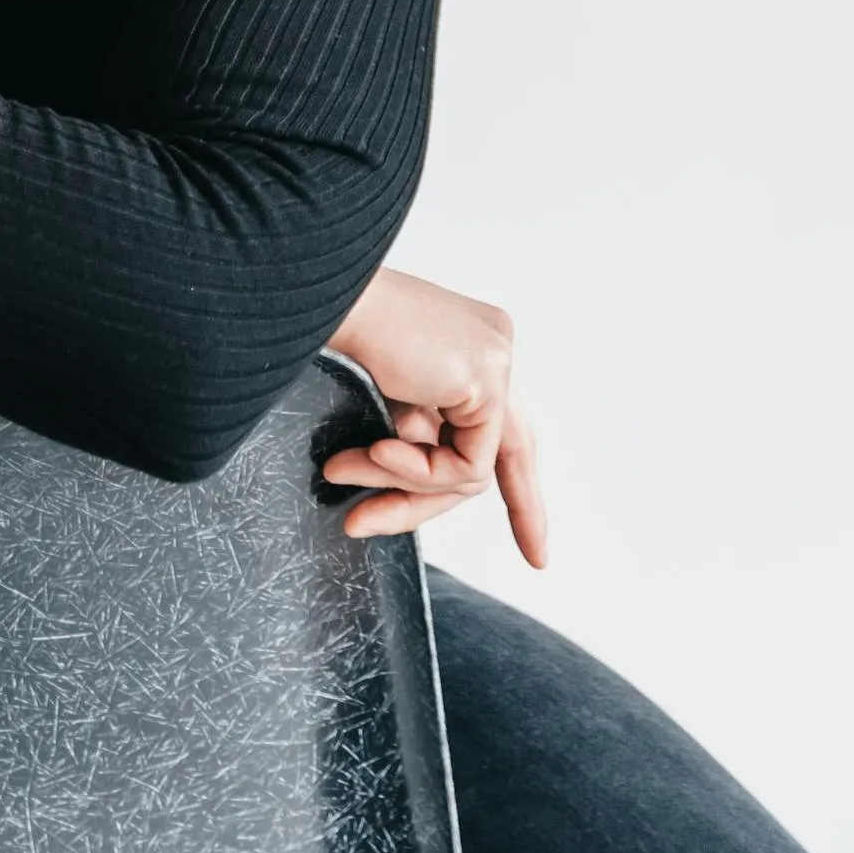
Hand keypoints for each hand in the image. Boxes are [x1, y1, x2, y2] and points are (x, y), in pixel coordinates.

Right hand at [321, 266, 546, 567]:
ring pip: (471, 468)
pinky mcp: (488, 374)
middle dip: (523, 507)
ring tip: (340, 472)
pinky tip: (378, 449)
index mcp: (468, 341)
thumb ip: (417, 433)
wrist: (317, 294)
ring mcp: (496, 356)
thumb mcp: (386, 395)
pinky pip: (465, 465)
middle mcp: (491, 343)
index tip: (536, 545)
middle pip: (508, 448)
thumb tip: (414, 487)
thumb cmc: (333, 332)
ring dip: (401, 486)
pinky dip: (415, 473)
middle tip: (535, 558)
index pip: (504, 423)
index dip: (520, 484)